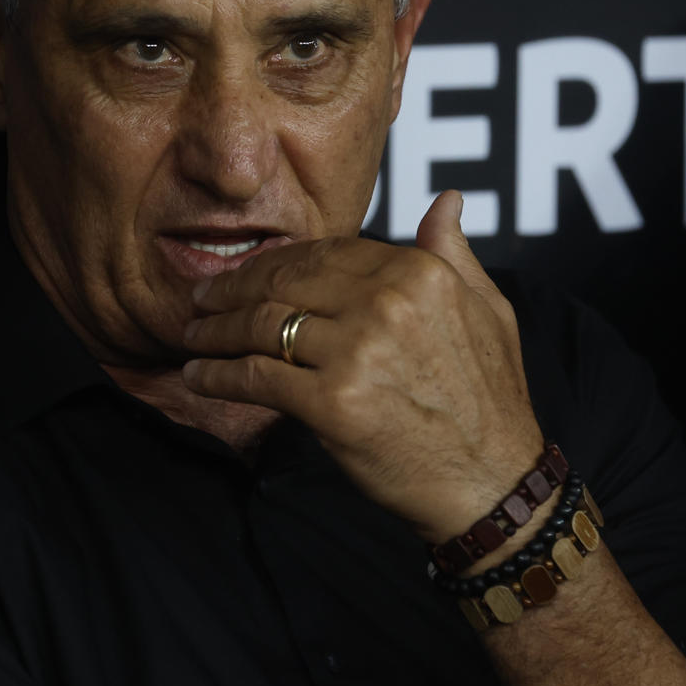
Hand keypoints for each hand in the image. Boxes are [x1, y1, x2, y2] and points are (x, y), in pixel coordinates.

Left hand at [180, 191, 544, 542]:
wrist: (492, 484)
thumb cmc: (491, 402)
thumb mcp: (488, 310)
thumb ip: (452, 252)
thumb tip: (443, 201)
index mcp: (419, 273)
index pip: (327, 254)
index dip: (277, 262)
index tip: (249, 272)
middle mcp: (385, 303)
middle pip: (285, 283)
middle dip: (233, 289)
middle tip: (202, 298)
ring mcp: (356, 353)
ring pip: (262, 326)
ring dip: (215, 331)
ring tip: (193, 335)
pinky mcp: (332, 404)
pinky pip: (256, 378)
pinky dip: (217, 375)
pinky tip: (198, 375)